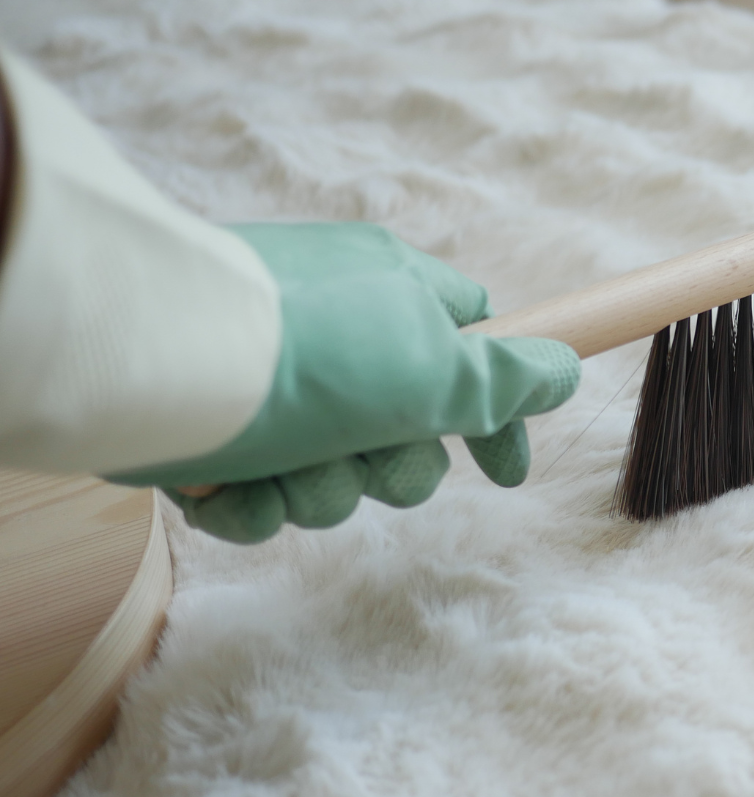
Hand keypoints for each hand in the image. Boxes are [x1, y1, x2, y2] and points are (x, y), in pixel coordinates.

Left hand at [108, 224, 580, 543]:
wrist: (147, 361)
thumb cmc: (309, 354)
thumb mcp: (435, 366)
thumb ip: (508, 378)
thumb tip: (563, 370)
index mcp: (399, 293)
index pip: (479, 349)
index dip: (497, 418)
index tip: (507, 475)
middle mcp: (340, 331)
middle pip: (408, 433)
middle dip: (389, 466)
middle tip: (366, 453)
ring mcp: (273, 379)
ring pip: (333, 474)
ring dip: (315, 491)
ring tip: (281, 470)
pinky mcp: (212, 423)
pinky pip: (262, 490)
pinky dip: (250, 503)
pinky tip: (229, 488)